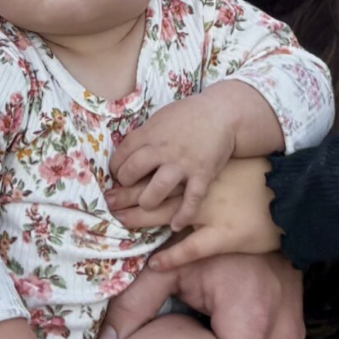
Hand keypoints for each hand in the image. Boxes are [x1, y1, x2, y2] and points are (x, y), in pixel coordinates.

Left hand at [107, 156, 279, 267]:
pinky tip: (154, 262)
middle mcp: (203, 190)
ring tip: (119, 224)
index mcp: (203, 171)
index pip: (163, 171)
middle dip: (130, 198)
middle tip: (106, 202)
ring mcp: (214, 213)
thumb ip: (205, 165)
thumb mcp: (230, 166)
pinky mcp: (226, 235)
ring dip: (142, 221)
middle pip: (159, 193)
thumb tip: (181, 161)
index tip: (114, 179)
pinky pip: (194, 249)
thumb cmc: (261, 178)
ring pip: (168, 216)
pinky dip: (172, 256)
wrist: (293, 194)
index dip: (137, 177)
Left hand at [109, 86, 255, 228]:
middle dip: (125, 186)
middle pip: (132, 173)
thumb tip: (126, 151)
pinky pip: (190, 201)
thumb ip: (145, 134)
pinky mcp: (202, 175)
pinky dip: (182, 216)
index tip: (118, 175)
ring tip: (149, 204)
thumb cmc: (190, 115)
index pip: (121, 155)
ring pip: (156, 191)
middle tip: (129, 190)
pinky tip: (176, 225)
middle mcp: (163, 149)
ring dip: (148, 202)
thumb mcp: (162, 117)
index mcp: (150, 133)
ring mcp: (182, 164)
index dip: (116, 169)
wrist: (223, 113)